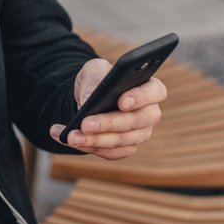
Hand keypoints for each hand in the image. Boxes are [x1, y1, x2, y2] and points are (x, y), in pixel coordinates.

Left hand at [49, 58, 167, 159]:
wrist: (89, 96)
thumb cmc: (98, 79)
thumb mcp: (93, 70)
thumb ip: (93, 80)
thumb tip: (88, 102)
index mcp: (149, 88)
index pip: (155, 92)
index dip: (141, 97)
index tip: (122, 101)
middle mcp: (150, 113)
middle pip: (135, 122)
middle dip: (108, 124)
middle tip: (85, 124)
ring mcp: (140, 134)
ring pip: (121, 141)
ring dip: (94, 140)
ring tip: (71, 136)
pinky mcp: (126, 148)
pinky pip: (110, 153)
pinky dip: (89, 147)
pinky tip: (68, 139)